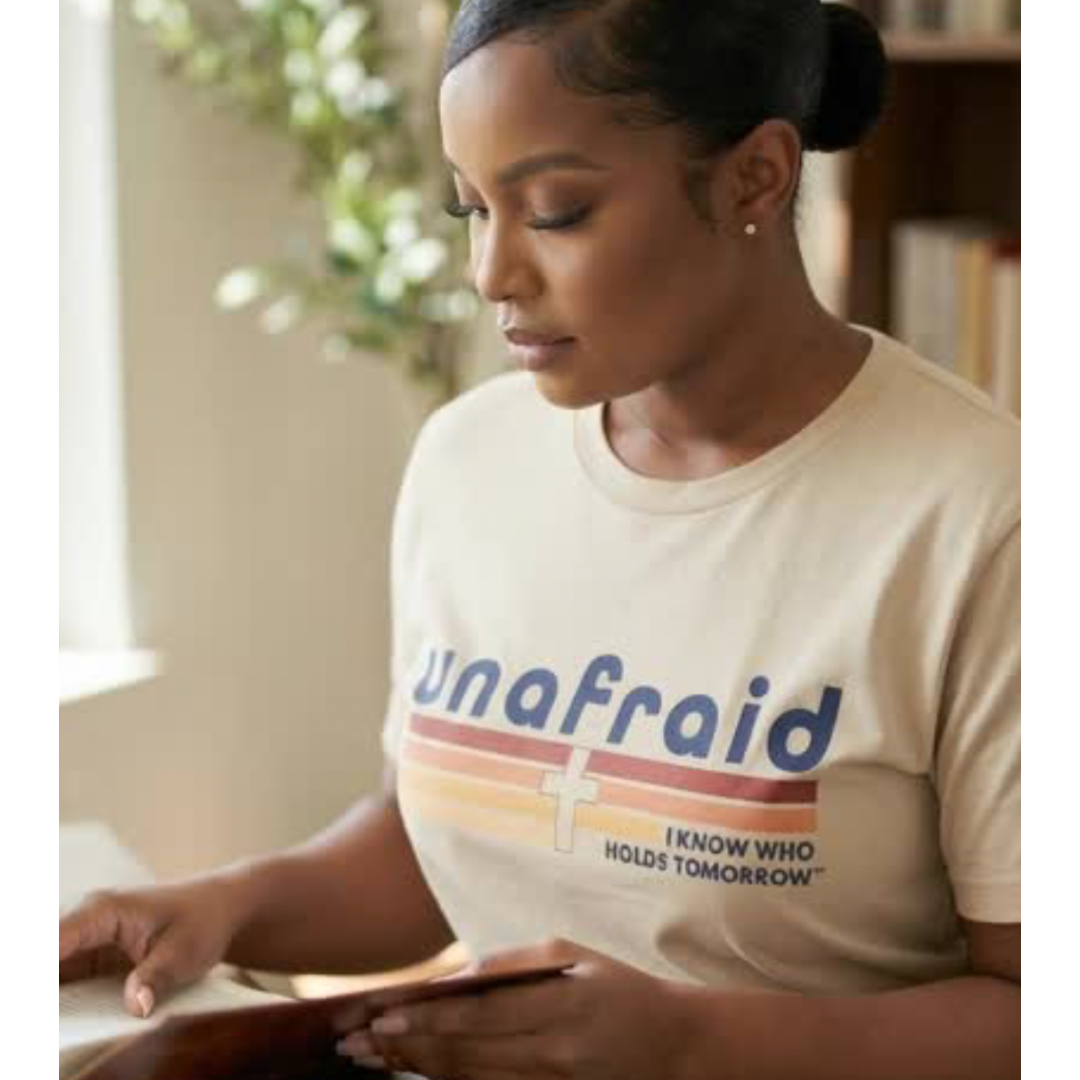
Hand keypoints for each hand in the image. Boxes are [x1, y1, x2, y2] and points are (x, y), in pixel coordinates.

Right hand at [58, 878, 242, 1018]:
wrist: (219, 908)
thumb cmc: (203, 919)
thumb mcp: (184, 952)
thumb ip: (155, 978)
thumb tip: (136, 1007)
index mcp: (103, 911)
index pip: (54, 941)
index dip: (49, 965)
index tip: (59, 995)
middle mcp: (88, 922)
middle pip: (52, 956)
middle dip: (58, 992)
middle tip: (66, 1019)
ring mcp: (88, 939)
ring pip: (59, 973)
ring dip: (64, 999)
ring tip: (73, 1021)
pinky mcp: (93, 956)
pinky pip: (68, 979)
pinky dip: (69, 1000)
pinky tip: (75, 1019)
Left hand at [336, 939, 698, 1078]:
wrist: (675, 1048)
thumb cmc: (622, 990)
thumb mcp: (577, 957)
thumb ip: (516, 963)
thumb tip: (461, 974)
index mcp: (558, 1005)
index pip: (478, 1013)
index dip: (428, 1016)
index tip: (383, 1013)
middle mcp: (550, 1050)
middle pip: (464, 1052)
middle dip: (405, 1046)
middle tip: (355, 1042)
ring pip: (468, 1078)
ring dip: (415, 1067)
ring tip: (371, 1059)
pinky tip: (417, 1073)